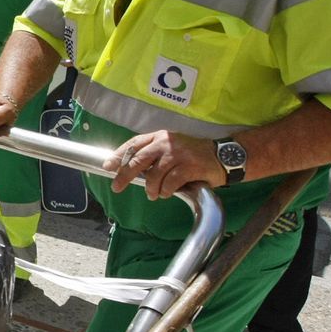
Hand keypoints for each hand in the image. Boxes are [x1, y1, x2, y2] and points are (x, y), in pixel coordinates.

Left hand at [102, 130, 220, 199]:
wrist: (223, 156)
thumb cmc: (193, 155)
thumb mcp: (172, 149)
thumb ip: (153, 156)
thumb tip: (129, 170)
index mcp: (159, 137)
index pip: (134, 144)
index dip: (119, 155)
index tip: (107, 166)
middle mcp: (166, 142)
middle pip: (138, 160)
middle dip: (124, 175)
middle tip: (117, 187)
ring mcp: (178, 153)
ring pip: (154, 175)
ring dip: (151, 189)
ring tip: (153, 194)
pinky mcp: (189, 166)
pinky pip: (170, 183)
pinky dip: (166, 191)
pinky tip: (167, 193)